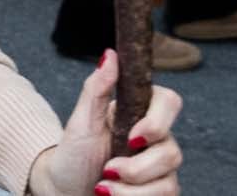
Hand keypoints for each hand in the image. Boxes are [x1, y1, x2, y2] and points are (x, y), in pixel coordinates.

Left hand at [32, 50, 183, 195]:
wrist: (64, 189)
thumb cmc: (72, 154)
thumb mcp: (81, 121)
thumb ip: (97, 88)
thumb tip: (110, 54)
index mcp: (138, 114)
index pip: (170, 103)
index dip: (158, 121)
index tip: (133, 138)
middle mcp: (156, 140)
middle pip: (172, 152)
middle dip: (137, 168)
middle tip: (108, 169)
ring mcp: (160, 169)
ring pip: (169, 181)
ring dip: (131, 190)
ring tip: (104, 186)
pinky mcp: (159, 192)